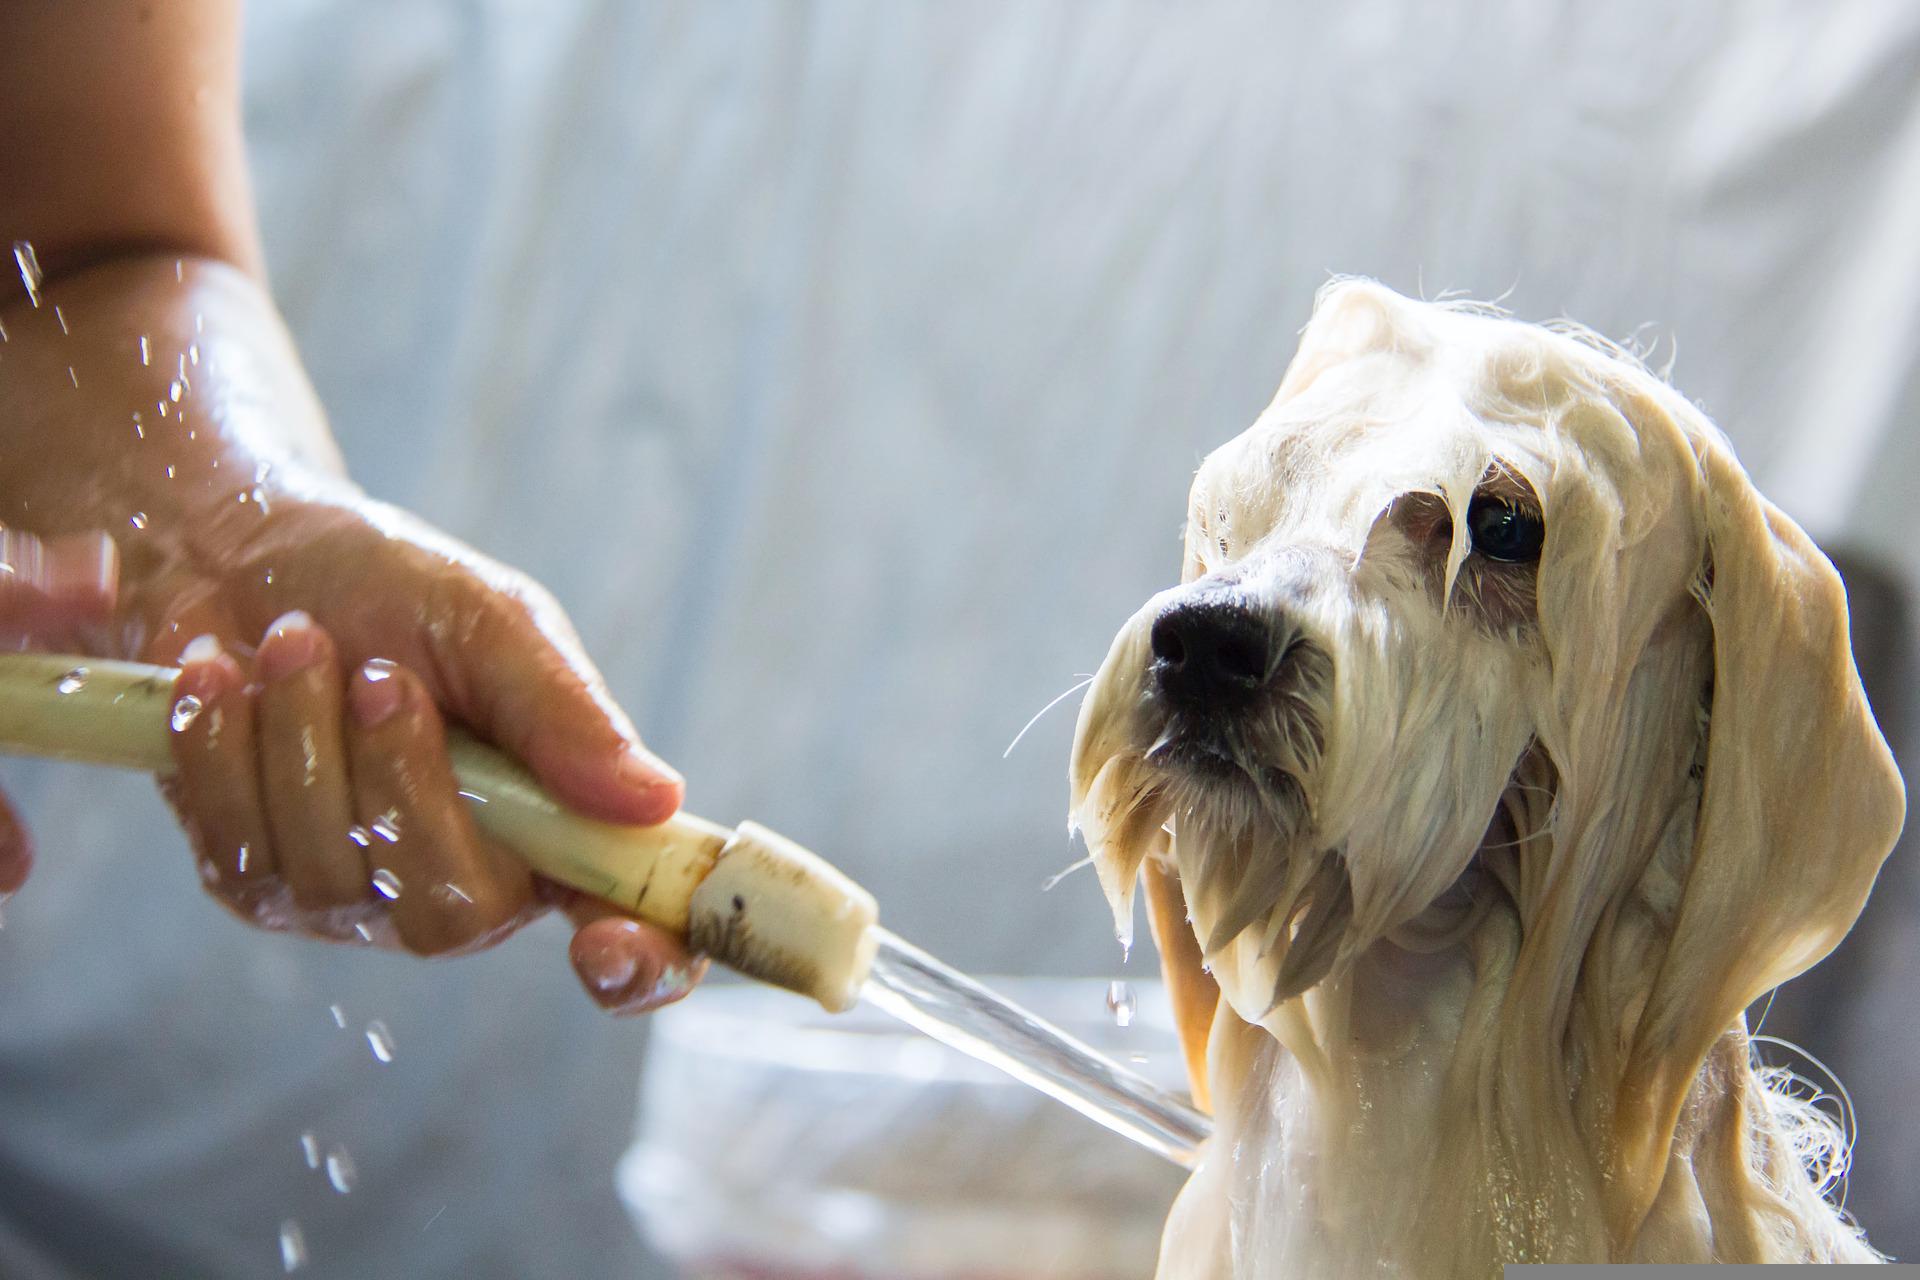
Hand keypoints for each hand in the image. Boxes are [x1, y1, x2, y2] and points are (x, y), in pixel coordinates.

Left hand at [0, 254, 702, 1013]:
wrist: (238, 553)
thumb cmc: (389, 587)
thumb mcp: (493, 622)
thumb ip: (565, 711)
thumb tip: (656, 801)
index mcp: (557, 829)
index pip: (630, 932)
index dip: (641, 966)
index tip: (605, 949)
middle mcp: (469, 885)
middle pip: (451, 909)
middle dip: (403, 778)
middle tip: (379, 674)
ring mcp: (357, 901)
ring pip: (331, 872)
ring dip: (302, 734)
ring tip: (293, 640)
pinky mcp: (257, 887)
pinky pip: (240, 850)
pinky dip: (224, 743)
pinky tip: (221, 675)